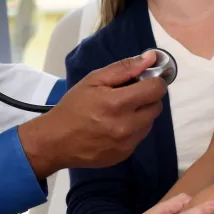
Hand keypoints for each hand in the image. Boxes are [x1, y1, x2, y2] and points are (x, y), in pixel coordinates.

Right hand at [19, 51, 165, 179]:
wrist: (56, 141)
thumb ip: (124, 68)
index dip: (153, 81)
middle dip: (147, 97)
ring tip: (119, 111)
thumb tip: (151, 58)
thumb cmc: (73, 107)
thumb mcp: (93, 80)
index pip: (156, 89)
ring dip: (141, 113)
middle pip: (156, 106)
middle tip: (128, 95)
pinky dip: (133, 128)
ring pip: (150, 122)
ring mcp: (127, 143)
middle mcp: (127, 125)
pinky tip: (115, 126)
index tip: (142, 80)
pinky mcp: (125, 154)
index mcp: (118, 103)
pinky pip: (140, 137)